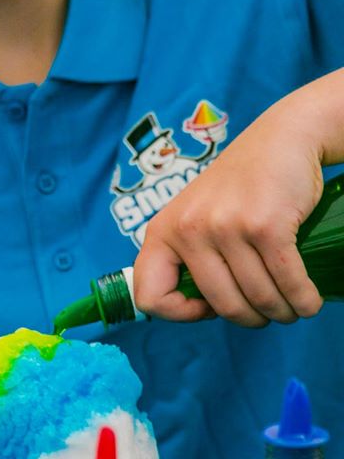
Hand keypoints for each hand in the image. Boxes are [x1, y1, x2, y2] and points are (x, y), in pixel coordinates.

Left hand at [133, 89, 325, 327]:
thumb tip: (198, 310)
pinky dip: (304, 300)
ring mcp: (226, 227)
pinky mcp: (265, 226)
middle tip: (267, 313)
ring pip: (258, 298)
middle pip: (221, 305)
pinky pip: (287, 282)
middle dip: (251, 320)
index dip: (179, 314)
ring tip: (291, 308)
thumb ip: (188, 254)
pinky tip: (309, 301)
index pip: (149, 296)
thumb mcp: (196, 214)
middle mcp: (188, 229)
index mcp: (163, 231)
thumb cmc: (240, 185)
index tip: (207, 308)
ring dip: (282, 313)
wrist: (282, 138)